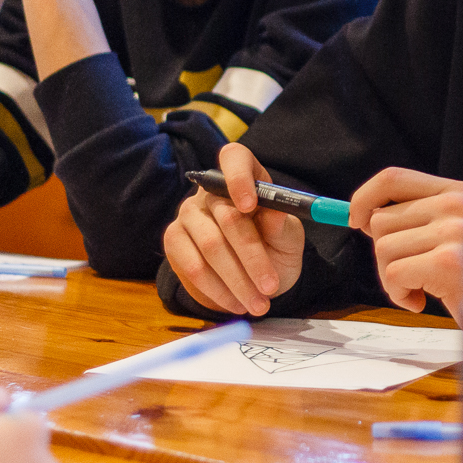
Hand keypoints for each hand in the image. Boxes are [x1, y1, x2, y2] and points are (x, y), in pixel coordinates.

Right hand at [163, 142, 305, 316]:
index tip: (251, 205)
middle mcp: (210, 190)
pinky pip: (193, 268)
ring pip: (210, 248)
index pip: (234, 158)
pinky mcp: (174, 241)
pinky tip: (236, 304)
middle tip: (270, 287)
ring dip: (237, 282)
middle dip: (252, 257)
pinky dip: (218, 291)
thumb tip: (276, 216)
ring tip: (259, 304)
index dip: (239, 178)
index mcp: (243, 175)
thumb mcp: (288, 238)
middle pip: (227, 217)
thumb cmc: (275, 247)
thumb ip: (282, 226)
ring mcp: (188, 215)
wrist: (255, 276)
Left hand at [349, 168, 462, 323]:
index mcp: (456, 191)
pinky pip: (393, 274)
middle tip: (411, 274)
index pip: (393, 178)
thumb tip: (363, 217)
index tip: (355, 220)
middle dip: (385, 255)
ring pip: (383, 249)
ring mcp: (453, 231)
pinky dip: (399, 294)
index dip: (364, 197)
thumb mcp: (450, 235)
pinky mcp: (447, 261)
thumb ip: (414, 219)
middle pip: (381, 221)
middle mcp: (456, 204)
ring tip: (421, 288)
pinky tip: (423, 300)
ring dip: (392, 278)